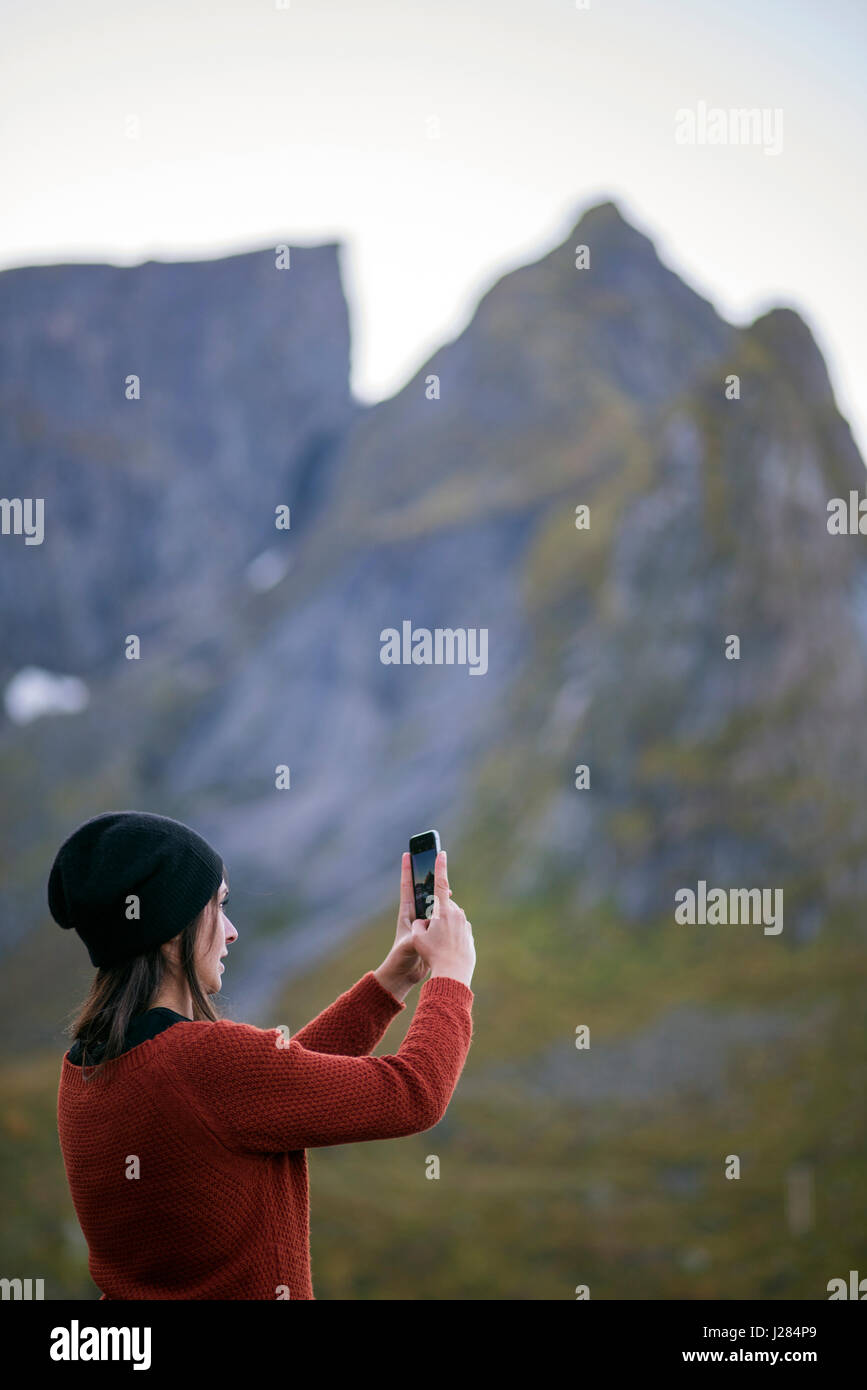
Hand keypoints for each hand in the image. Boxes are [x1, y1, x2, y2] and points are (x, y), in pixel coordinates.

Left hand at [373, 852, 443, 1000]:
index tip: (407, 853)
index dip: (407, 870)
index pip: (407, 887)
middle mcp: (415, 915)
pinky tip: (456, 915)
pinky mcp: (434, 932)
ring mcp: (425, 923)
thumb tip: (424, 928)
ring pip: (436, 905)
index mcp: (406, 913)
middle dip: (432, 880)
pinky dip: (449, 915)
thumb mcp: (409, 945)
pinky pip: (443, 918)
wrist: (404, 974)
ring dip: (443, 899)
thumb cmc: (400, 958)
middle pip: (424, 892)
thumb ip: (416, 936)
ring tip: (450, 893)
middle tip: (438, 866)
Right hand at [410, 851, 474, 988]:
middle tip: (428, 934)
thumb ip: (417, 924)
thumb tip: (423, 922)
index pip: (440, 883)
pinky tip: (446, 951)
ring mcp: (465, 925)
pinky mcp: (469, 935)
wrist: (453, 973)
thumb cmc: (433, 955)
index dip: (440, 867)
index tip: (441, 853)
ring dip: (442, 927)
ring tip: (437, 946)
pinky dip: (450, 937)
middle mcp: (457, 914)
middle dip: (434, 915)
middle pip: (443, 907)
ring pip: (450, 920)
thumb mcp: (417, 938)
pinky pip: (457, 932)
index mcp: (443, 911)